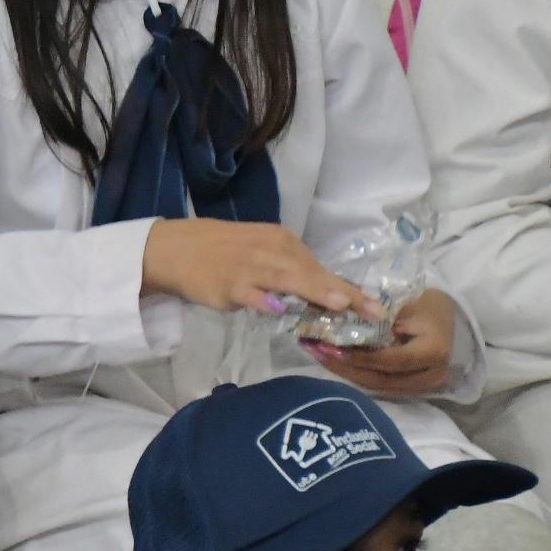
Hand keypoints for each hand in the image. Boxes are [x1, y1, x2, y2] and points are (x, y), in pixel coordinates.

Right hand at [142, 218, 370, 318]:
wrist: (174, 249)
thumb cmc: (223, 252)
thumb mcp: (261, 252)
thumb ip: (290, 273)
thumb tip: (325, 298)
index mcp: (281, 240)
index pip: (319, 267)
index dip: (348, 288)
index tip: (376, 307)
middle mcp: (268, 250)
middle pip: (309, 273)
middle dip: (341, 293)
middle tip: (370, 310)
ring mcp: (247, 267)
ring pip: (285, 280)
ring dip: (313, 291)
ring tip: (340, 305)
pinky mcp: (226, 285)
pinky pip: (249, 293)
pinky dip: (262, 300)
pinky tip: (276, 308)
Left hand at [314, 289, 457, 396]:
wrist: (445, 318)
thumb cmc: (424, 306)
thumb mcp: (404, 305)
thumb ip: (377, 318)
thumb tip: (341, 319)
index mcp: (433, 352)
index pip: (392, 360)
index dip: (360, 357)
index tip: (332, 347)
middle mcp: (431, 375)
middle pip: (381, 379)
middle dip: (346, 368)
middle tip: (317, 352)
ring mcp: (423, 387)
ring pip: (378, 386)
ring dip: (346, 373)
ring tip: (319, 356)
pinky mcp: (413, 390)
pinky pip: (380, 386)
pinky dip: (357, 374)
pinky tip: (334, 362)